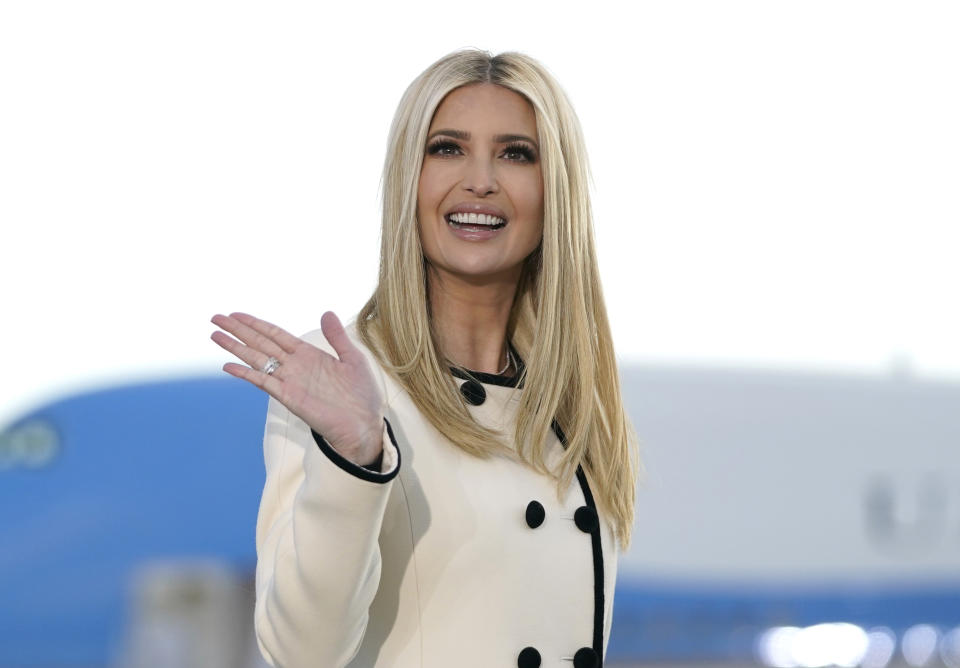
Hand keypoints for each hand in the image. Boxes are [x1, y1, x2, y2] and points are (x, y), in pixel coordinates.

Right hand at [210, 311, 383, 464]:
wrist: (364, 425)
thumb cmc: (362, 395)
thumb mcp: (353, 359)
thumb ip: (338, 337)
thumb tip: (326, 312)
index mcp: (308, 354)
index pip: (275, 334)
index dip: (255, 323)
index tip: (236, 314)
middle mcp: (295, 365)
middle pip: (260, 342)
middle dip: (238, 330)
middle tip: (215, 318)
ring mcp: (290, 381)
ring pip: (257, 359)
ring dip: (235, 347)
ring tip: (214, 335)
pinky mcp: (289, 396)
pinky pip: (263, 382)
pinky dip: (245, 373)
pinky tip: (228, 366)